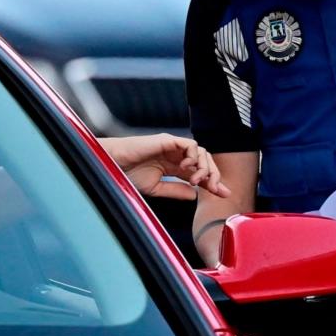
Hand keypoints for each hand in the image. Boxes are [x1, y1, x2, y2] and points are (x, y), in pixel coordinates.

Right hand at [98, 134, 229, 200]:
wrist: (112, 165)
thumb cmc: (127, 174)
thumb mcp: (156, 188)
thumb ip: (176, 190)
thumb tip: (196, 195)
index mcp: (173, 167)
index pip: (200, 173)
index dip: (213, 183)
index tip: (224, 194)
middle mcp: (175, 155)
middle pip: (205, 161)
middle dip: (214, 175)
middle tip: (215, 188)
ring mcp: (172, 146)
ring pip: (201, 152)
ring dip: (205, 167)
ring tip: (196, 180)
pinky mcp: (167, 140)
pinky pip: (190, 144)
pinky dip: (194, 156)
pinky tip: (186, 168)